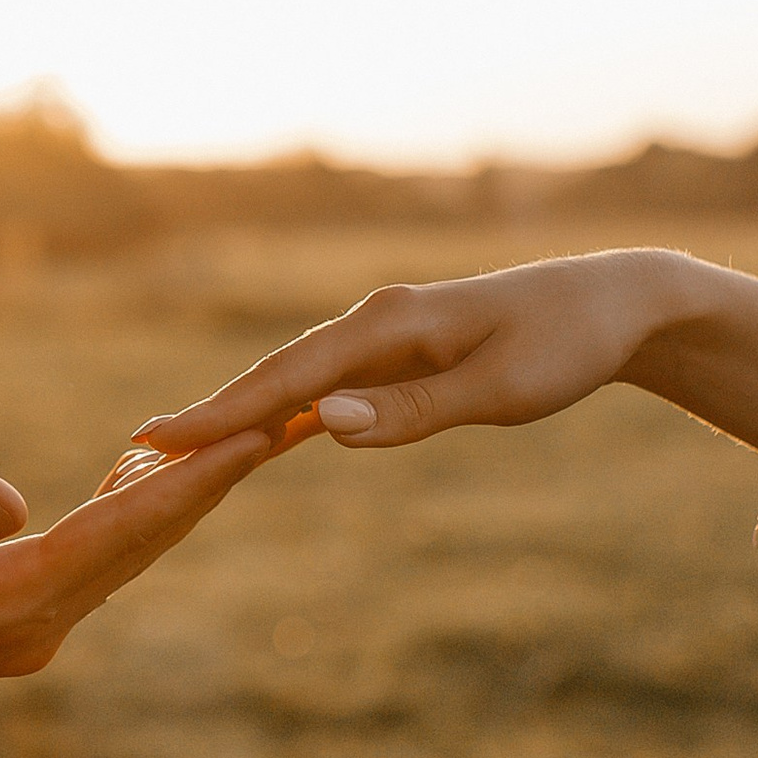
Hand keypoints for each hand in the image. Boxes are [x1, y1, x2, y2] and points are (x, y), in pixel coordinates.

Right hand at [0, 429, 273, 733]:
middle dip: (218, 482)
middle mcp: (34, 625)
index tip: (261, 435)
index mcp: (5, 608)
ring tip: (254, 436)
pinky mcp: (7, 612)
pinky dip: (134, 508)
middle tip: (297, 421)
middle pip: (145, 542)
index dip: (191, 483)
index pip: (121, 536)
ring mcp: (25, 625)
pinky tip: (153, 473)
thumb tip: (8, 496)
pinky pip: (95, 552)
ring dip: (186, 494)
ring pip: (127, 548)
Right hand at [136, 250, 697, 458]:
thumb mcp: (502, 390)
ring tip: (178, 450)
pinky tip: (259, 440)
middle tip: (140, 454)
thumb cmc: (568, 345)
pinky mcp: (403, 354)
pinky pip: (332, 386)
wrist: (617, 304)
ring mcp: (387, 337)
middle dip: (211, 414)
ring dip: (241, 414)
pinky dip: (290, 412)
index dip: (222, 411)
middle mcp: (376, 322)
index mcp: (391, 324)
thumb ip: (414, 410)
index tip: (159, 439)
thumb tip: (326, 424)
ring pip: (298, 381)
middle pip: (278, 375)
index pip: (290, 377)